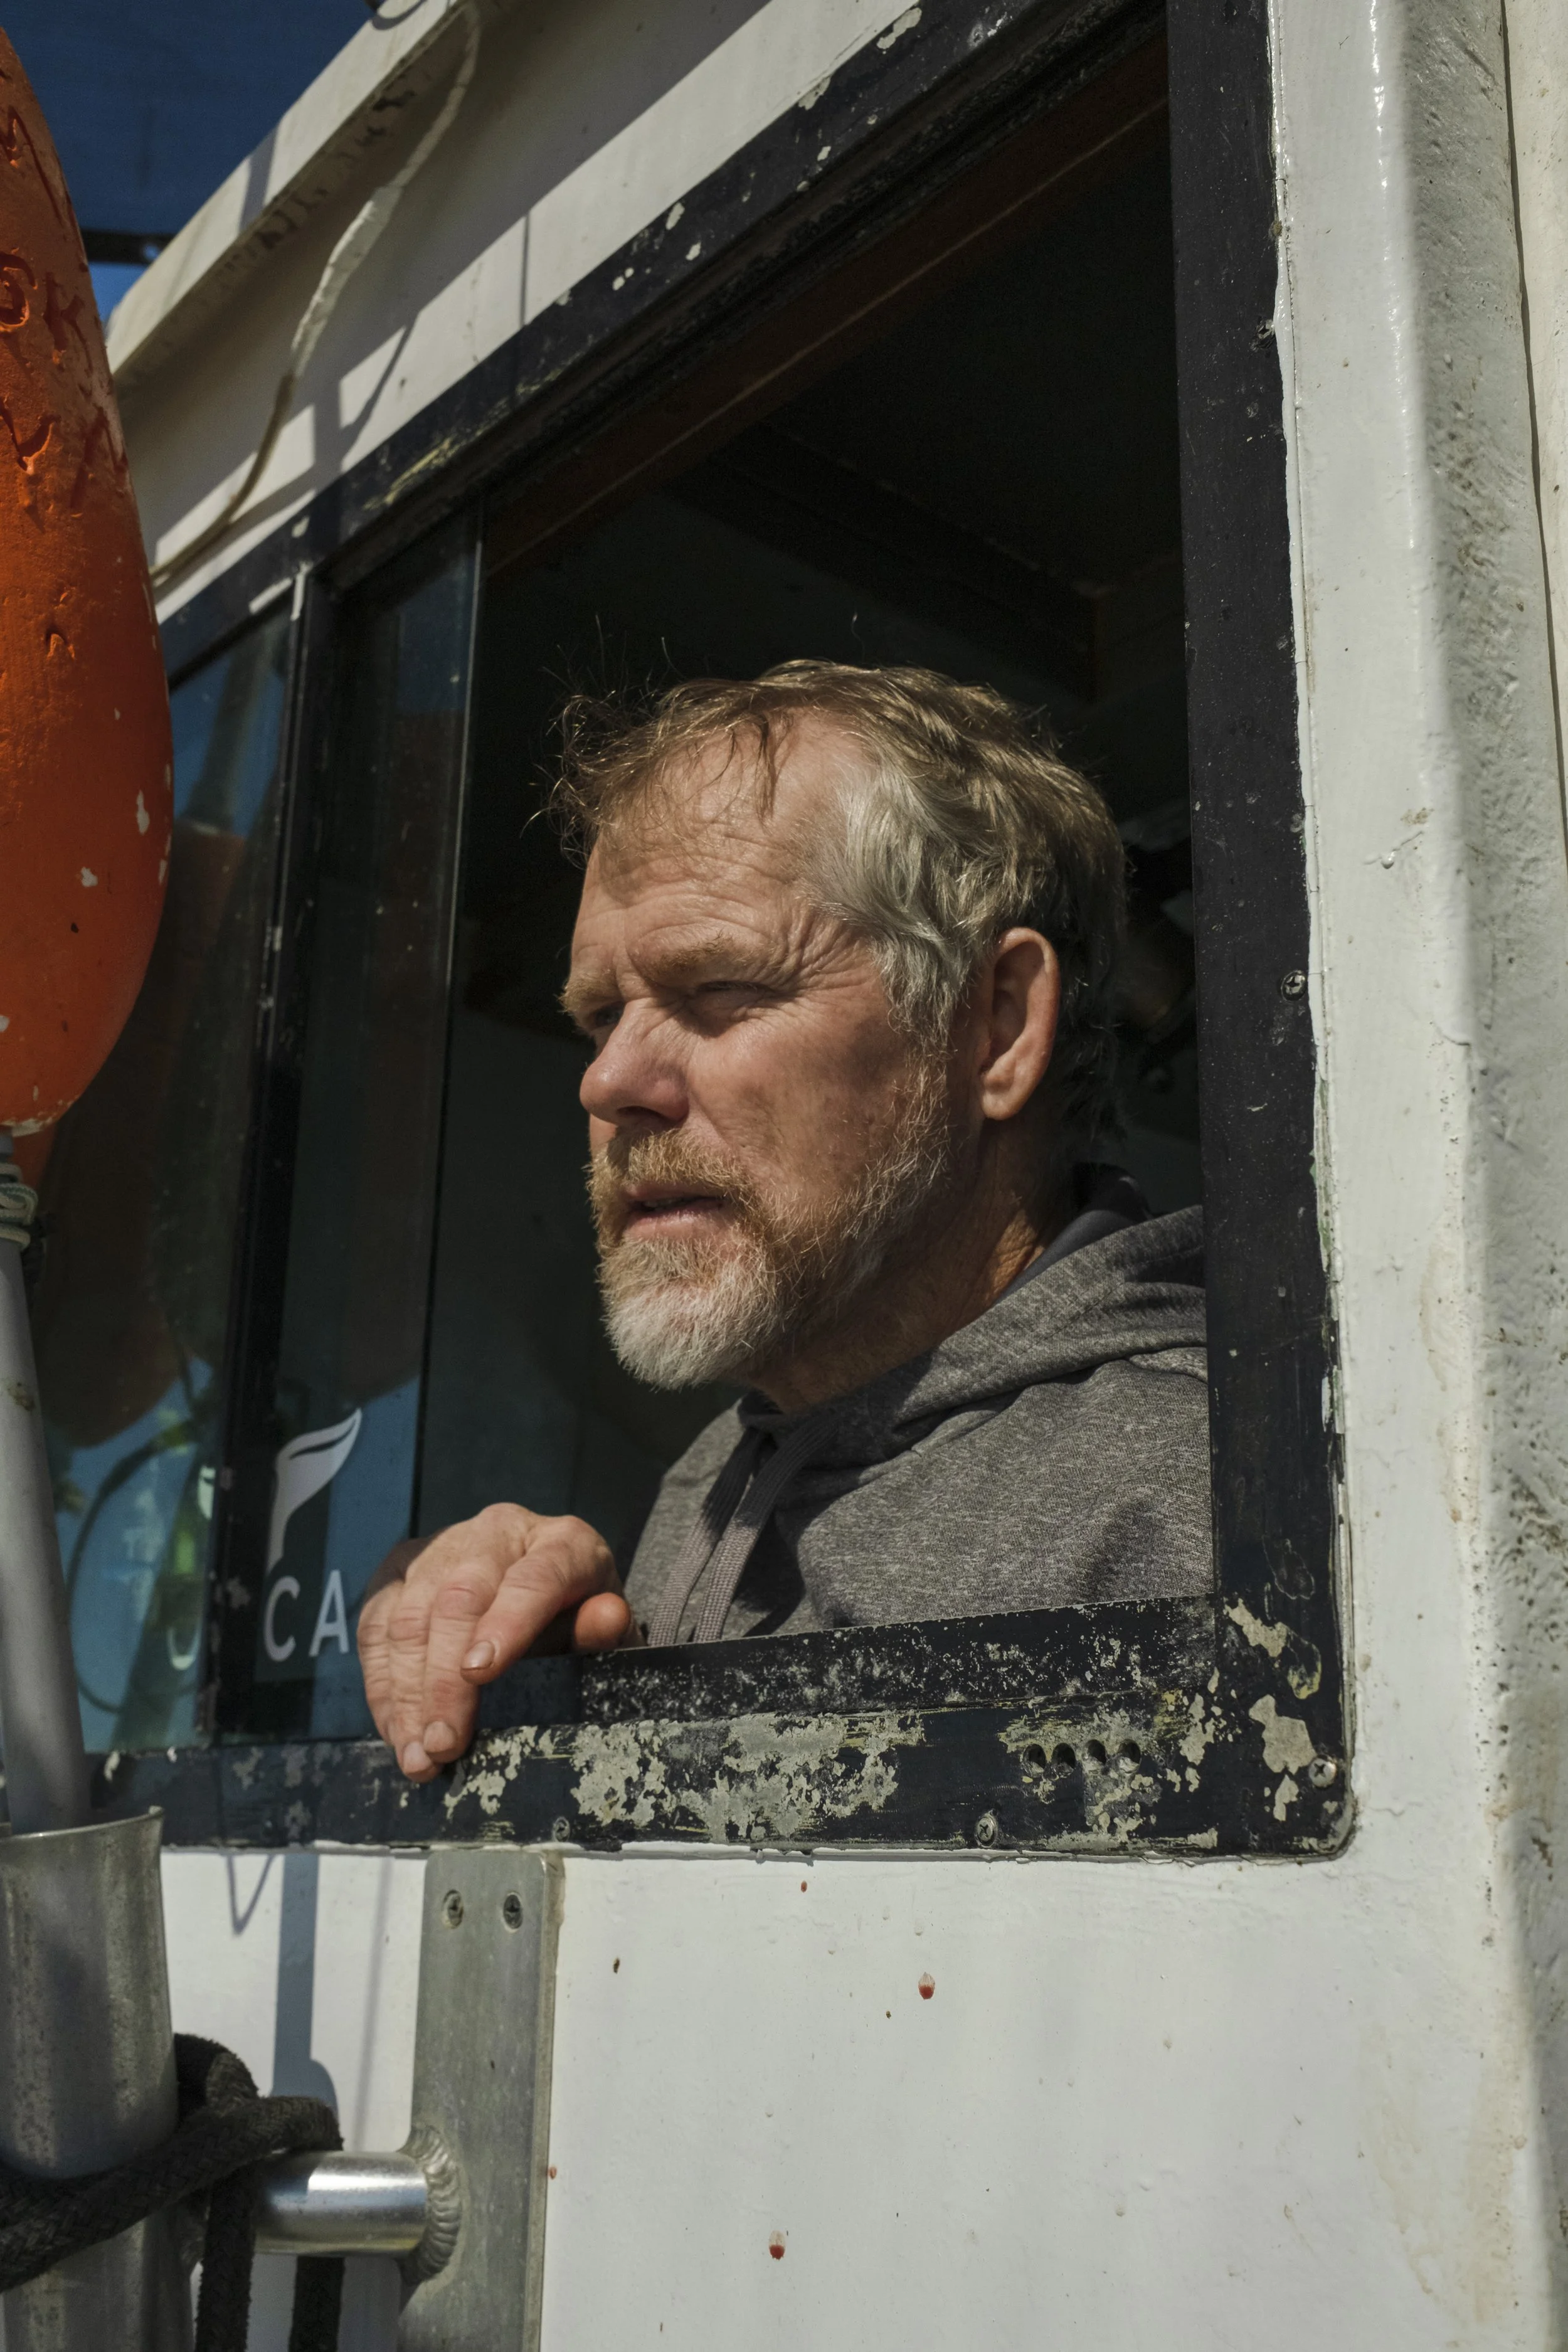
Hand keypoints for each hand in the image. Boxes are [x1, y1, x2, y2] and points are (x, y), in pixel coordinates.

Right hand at [357, 1503, 635, 1780]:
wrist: (541, 1585)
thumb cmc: (577, 1619)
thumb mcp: (601, 1630)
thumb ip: (603, 1629)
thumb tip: (607, 1618)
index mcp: (561, 1542)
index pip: (533, 1578)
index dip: (506, 1624)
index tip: (480, 1673)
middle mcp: (498, 1532)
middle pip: (460, 1600)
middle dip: (444, 1680)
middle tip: (445, 1744)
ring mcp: (444, 1546)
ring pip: (410, 1615)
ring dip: (406, 1694)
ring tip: (418, 1754)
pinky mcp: (401, 1568)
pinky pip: (376, 1626)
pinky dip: (382, 1685)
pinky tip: (397, 1731)